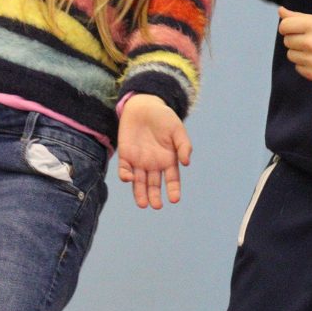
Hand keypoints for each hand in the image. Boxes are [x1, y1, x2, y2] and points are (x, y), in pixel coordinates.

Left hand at [117, 94, 191, 209]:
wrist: (143, 105)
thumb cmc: (163, 117)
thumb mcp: (177, 129)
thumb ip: (183, 145)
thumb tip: (186, 163)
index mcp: (168, 160)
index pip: (171, 180)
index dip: (173, 190)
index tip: (174, 199)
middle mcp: (154, 164)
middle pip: (154, 185)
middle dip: (154, 196)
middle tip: (156, 205)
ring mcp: (139, 161)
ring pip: (139, 182)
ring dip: (140, 193)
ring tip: (143, 204)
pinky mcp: (125, 155)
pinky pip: (124, 169)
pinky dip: (126, 176)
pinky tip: (129, 178)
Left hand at [279, 6, 311, 83]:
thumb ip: (299, 17)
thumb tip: (280, 11)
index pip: (284, 26)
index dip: (288, 28)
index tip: (296, 30)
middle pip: (287, 41)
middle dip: (296, 40)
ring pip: (291, 55)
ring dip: (300, 54)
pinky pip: (298, 68)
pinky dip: (306, 66)